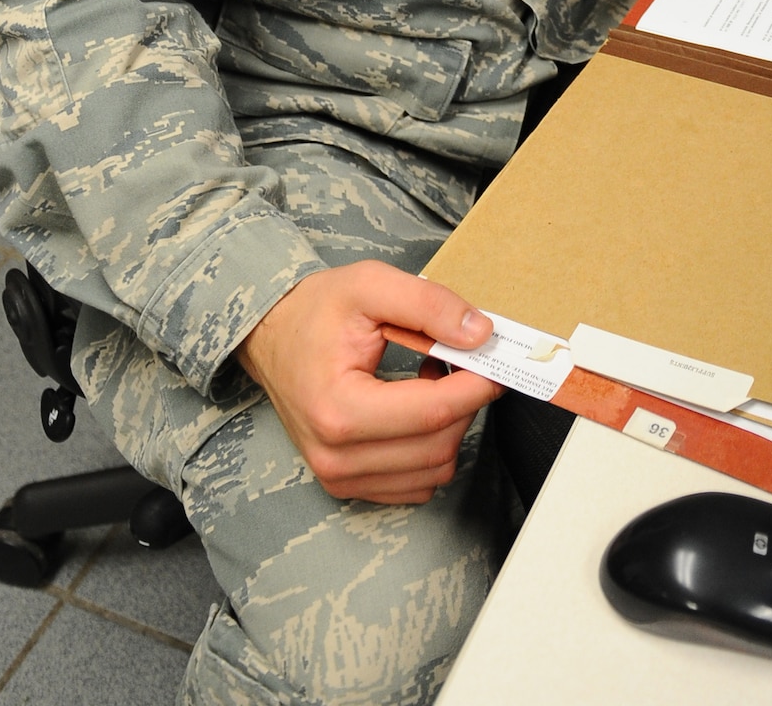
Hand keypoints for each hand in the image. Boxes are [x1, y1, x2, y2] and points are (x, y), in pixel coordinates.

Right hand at [236, 262, 500, 504]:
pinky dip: (432, 448)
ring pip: (434, 469)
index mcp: (339, 410)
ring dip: (451, 425)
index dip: (478, 386)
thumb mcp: (370, 284)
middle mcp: (337, 457)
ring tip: (432, 380)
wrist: (272, 335)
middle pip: (439, 445)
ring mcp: (340, 478)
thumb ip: (428, 305)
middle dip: (466, 402)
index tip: (499, 361)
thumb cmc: (316, 310)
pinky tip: (418, 409)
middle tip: (464, 361)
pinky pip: (417, 484)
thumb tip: (480, 334)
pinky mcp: (348, 486)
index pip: (433, 413)